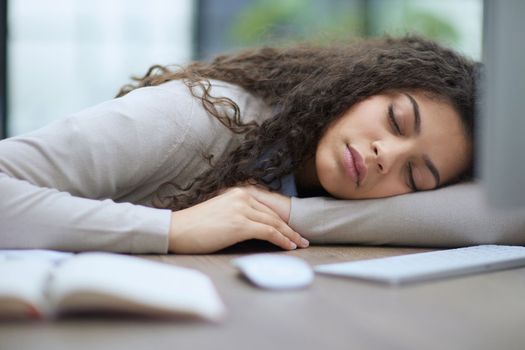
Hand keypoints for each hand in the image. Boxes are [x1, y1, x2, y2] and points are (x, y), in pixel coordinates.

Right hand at [168, 187, 308, 253]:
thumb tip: (253, 227)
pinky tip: (289, 247)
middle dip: (290, 228)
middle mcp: (242, 197)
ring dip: (289, 235)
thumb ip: (238, 215)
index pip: (266, 208)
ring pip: (274, 223)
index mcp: (237, 193)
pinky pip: (268, 232)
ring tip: (300, 244)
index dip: (281, 220)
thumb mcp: (220, 214)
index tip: (292, 229)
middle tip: (302, 238)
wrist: (176, 230)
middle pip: (273, 215)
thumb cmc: (195, 227)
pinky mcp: (240, 223)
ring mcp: (241, 209)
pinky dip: (281, 240)